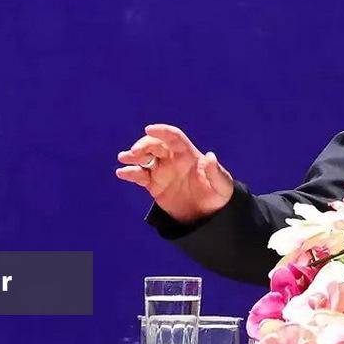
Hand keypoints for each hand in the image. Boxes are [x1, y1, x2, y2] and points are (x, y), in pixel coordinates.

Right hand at [115, 123, 236, 224]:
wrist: (208, 215)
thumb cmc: (218, 195)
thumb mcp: (222, 185)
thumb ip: (216, 172)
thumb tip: (210, 157)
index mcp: (188, 154)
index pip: (173, 137)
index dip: (162, 131)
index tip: (149, 129)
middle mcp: (173, 159)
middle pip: (155, 145)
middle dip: (144, 145)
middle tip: (134, 152)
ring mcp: (162, 171)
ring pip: (144, 158)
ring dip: (133, 156)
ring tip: (124, 158)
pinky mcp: (154, 185)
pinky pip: (140, 176)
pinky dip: (130, 173)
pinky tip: (121, 173)